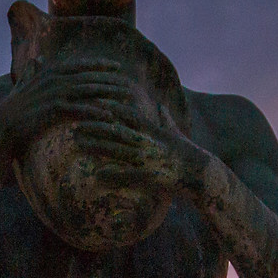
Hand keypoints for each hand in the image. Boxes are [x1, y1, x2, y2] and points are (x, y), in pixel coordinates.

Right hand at [0, 57, 143, 162]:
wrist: (2, 125)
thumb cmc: (14, 108)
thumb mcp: (25, 84)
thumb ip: (33, 71)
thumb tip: (37, 58)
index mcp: (49, 71)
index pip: (80, 65)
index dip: (99, 64)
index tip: (116, 66)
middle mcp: (53, 78)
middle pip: (88, 76)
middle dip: (110, 78)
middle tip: (128, 83)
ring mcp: (54, 92)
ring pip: (88, 90)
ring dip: (108, 93)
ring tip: (126, 98)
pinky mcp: (54, 108)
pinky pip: (81, 109)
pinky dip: (96, 112)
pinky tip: (110, 117)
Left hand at [66, 111, 208, 195]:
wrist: (202, 174)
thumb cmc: (189, 153)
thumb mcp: (176, 133)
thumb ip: (166, 119)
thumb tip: (161, 106)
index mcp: (152, 130)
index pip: (127, 114)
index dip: (108, 107)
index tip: (91, 101)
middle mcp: (148, 142)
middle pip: (116, 130)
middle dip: (95, 126)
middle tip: (75, 121)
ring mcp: (148, 159)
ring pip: (117, 150)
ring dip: (96, 146)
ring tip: (78, 142)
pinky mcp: (150, 176)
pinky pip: (128, 176)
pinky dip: (113, 175)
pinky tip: (98, 175)